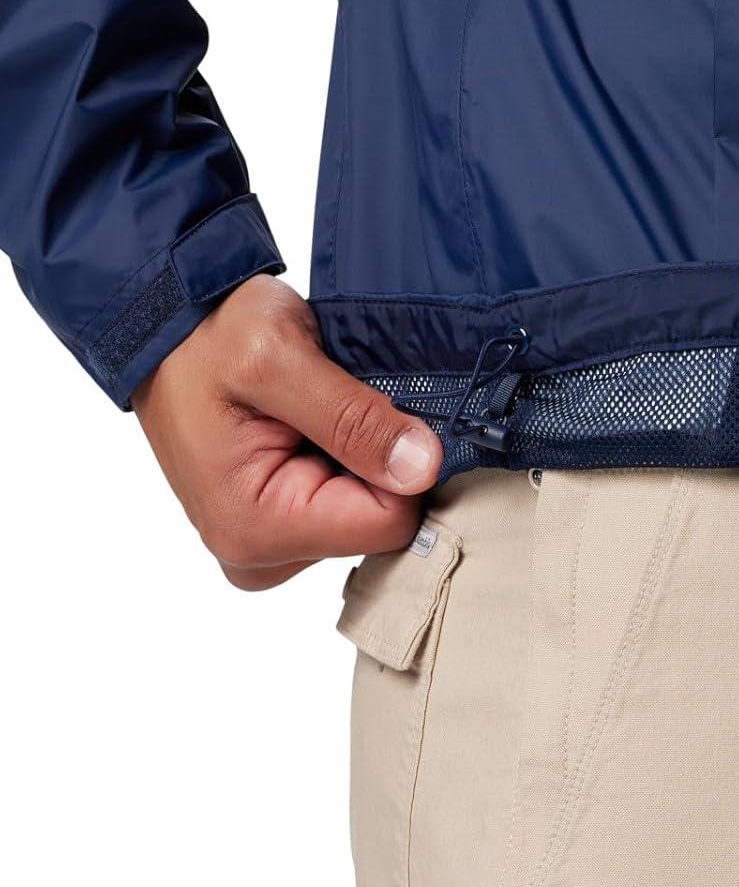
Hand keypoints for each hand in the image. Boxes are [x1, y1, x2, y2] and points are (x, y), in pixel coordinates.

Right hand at [133, 275, 442, 589]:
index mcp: (256, 528)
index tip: (384, 408)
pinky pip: (346, 502)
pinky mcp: (278, 526)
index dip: (404, 462)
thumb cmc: (207, 336)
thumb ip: (353, 418)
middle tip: (344, 400)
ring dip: (363, 454)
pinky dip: (348, 458)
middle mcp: (259, 556)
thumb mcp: (279, 357)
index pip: (389, 523)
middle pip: (379, 521)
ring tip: (323, 407)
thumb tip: (422, 468)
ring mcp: (267, 545)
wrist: (168, 330)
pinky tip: (320, 423)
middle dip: (379, 457)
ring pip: (368, 510)